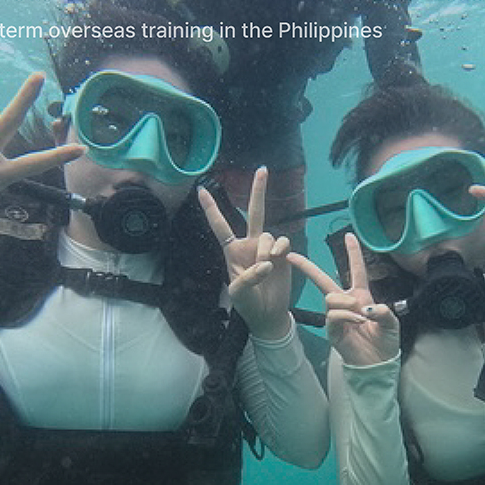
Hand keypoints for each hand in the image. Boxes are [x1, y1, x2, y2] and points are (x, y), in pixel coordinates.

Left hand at [199, 167, 292, 340]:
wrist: (268, 314)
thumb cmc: (248, 304)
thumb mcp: (238, 293)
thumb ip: (248, 277)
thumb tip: (266, 263)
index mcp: (232, 251)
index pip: (220, 226)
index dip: (212, 209)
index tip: (201, 191)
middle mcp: (249, 244)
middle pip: (254, 213)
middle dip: (258, 191)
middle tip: (263, 169)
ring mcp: (266, 248)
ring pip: (267, 235)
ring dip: (265, 250)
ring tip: (266, 269)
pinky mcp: (283, 254)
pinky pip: (282, 241)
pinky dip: (280, 249)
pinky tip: (277, 260)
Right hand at [288, 232, 398, 365]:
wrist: (378, 364)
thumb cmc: (385, 342)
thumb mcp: (391, 322)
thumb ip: (383, 311)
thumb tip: (365, 307)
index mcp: (361, 296)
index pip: (356, 270)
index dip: (353, 253)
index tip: (349, 235)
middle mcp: (346, 303)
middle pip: (323, 280)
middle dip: (307, 267)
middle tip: (291, 256)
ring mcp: (336, 316)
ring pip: (331, 297)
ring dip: (346, 303)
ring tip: (361, 317)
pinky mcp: (332, 330)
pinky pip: (333, 315)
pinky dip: (346, 316)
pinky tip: (358, 322)